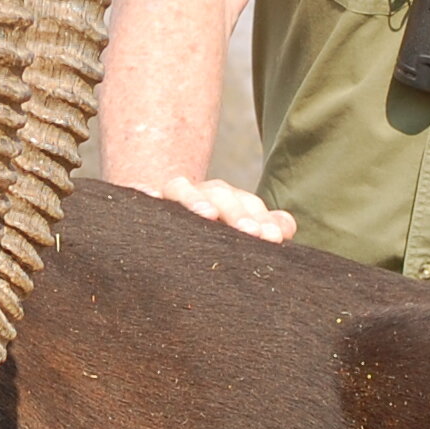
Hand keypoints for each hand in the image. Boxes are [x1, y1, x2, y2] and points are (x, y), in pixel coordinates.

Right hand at [127, 175, 295, 242]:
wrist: (172, 211)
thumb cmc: (216, 232)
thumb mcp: (243, 230)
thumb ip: (267, 227)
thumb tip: (285, 228)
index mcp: (231, 202)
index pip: (250, 207)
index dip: (263, 221)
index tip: (273, 238)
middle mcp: (204, 194)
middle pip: (222, 196)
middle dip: (237, 213)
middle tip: (250, 232)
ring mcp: (175, 196)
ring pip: (185, 190)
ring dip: (197, 200)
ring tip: (208, 214)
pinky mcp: (148, 202)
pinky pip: (144, 194)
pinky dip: (146, 192)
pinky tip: (148, 195)